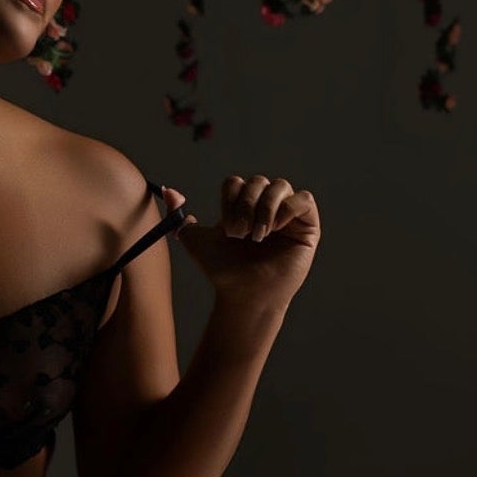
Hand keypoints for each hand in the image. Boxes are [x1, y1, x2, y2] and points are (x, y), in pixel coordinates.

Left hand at [162, 176, 319, 307]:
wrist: (243, 294)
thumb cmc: (223, 270)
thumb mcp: (195, 241)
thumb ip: (179, 216)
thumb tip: (167, 191)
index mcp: (242, 206)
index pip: (237, 183)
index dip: (229, 200)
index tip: (225, 230)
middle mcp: (265, 207)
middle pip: (257, 181)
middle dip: (245, 206)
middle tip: (239, 234)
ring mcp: (288, 216)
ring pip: (280, 186)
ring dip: (264, 208)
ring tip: (258, 235)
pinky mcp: (308, 226)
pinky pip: (304, 199)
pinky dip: (288, 209)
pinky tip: (276, 228)